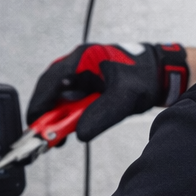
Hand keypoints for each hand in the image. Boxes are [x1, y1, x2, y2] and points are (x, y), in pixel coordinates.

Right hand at [27, 42, 188, 141]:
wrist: (162, 71)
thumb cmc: (145, 76)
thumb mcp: (124, 97)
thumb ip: (101, 115)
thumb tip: (79, 134)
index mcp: (81, 59)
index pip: (49, 82)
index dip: (38, 105)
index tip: (34, 125)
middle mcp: (77, 64)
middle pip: (50, 90)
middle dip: (45, 114)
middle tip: (44, 135)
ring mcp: (81, 73)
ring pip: (58, 95)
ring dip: (56, 116)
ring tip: (58, 136)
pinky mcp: (87, 83)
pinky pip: (70, 99)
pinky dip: (67, 114)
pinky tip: (71, 127)